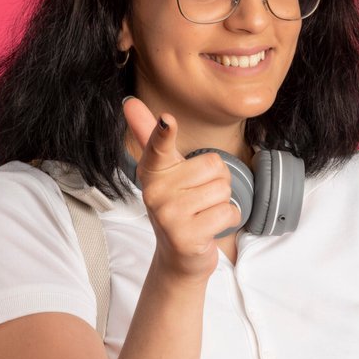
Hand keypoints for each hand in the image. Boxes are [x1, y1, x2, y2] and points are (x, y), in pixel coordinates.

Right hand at [122, 95, 241, 283]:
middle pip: (214, 165)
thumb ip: (152, 137)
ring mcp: (169, 216)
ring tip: (203, 213)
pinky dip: (228, 220)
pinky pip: (228, 212)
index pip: (158, 146)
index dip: (163, 132)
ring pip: (223, 190)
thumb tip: (130, 102)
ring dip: (222, 202)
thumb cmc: (177, 206)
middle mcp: (155, 192)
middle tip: (199, 198)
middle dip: (217, 181)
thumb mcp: (165, 171)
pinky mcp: (186, 237)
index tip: (167, 121)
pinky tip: (209, 228)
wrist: (179, 256)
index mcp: (152, 171)